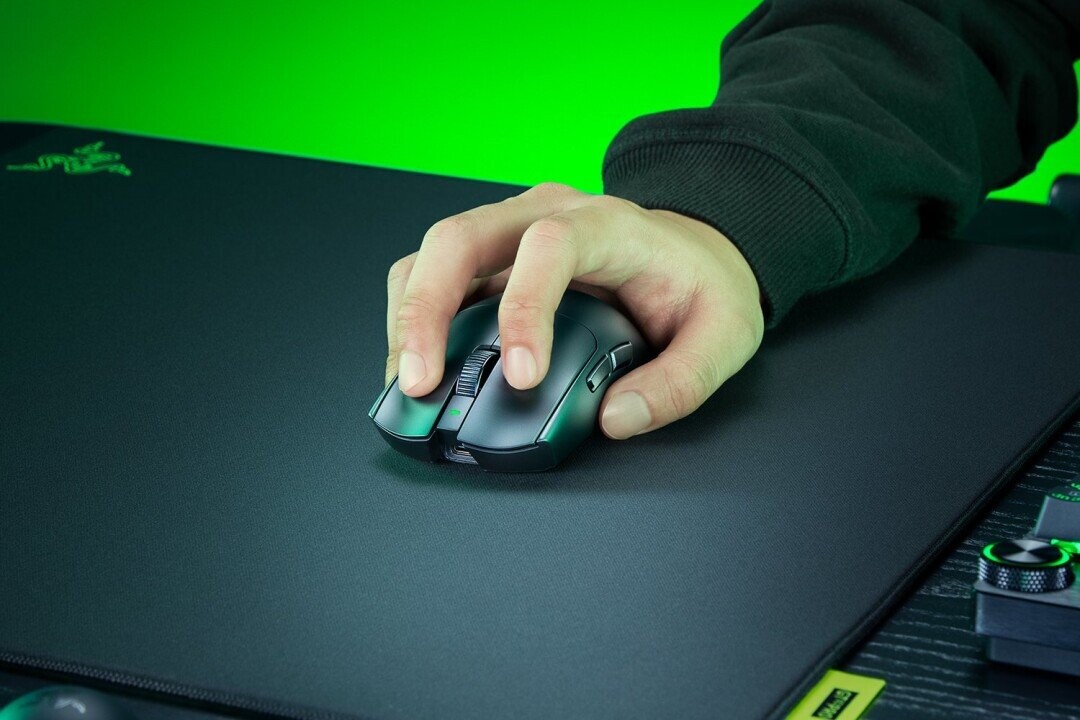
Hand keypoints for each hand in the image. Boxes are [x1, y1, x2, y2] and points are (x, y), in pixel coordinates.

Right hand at [384, 182, 763, 438]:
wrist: (693, 249)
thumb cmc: (701, 284)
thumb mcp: (724, 335)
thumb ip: (680, 382)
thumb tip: (615, 420)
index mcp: (606, 226)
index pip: (547, 246)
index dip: (523, 308)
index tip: (519, 376)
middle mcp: (546, 214)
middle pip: (460, 237)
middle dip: (426, 310)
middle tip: (420, 382)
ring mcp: (511, 230)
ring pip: (433, 253)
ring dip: (409, 316)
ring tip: (407, 383)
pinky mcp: (493, 258)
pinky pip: (434, 274)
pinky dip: (415, 318)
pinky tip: (418, 365)